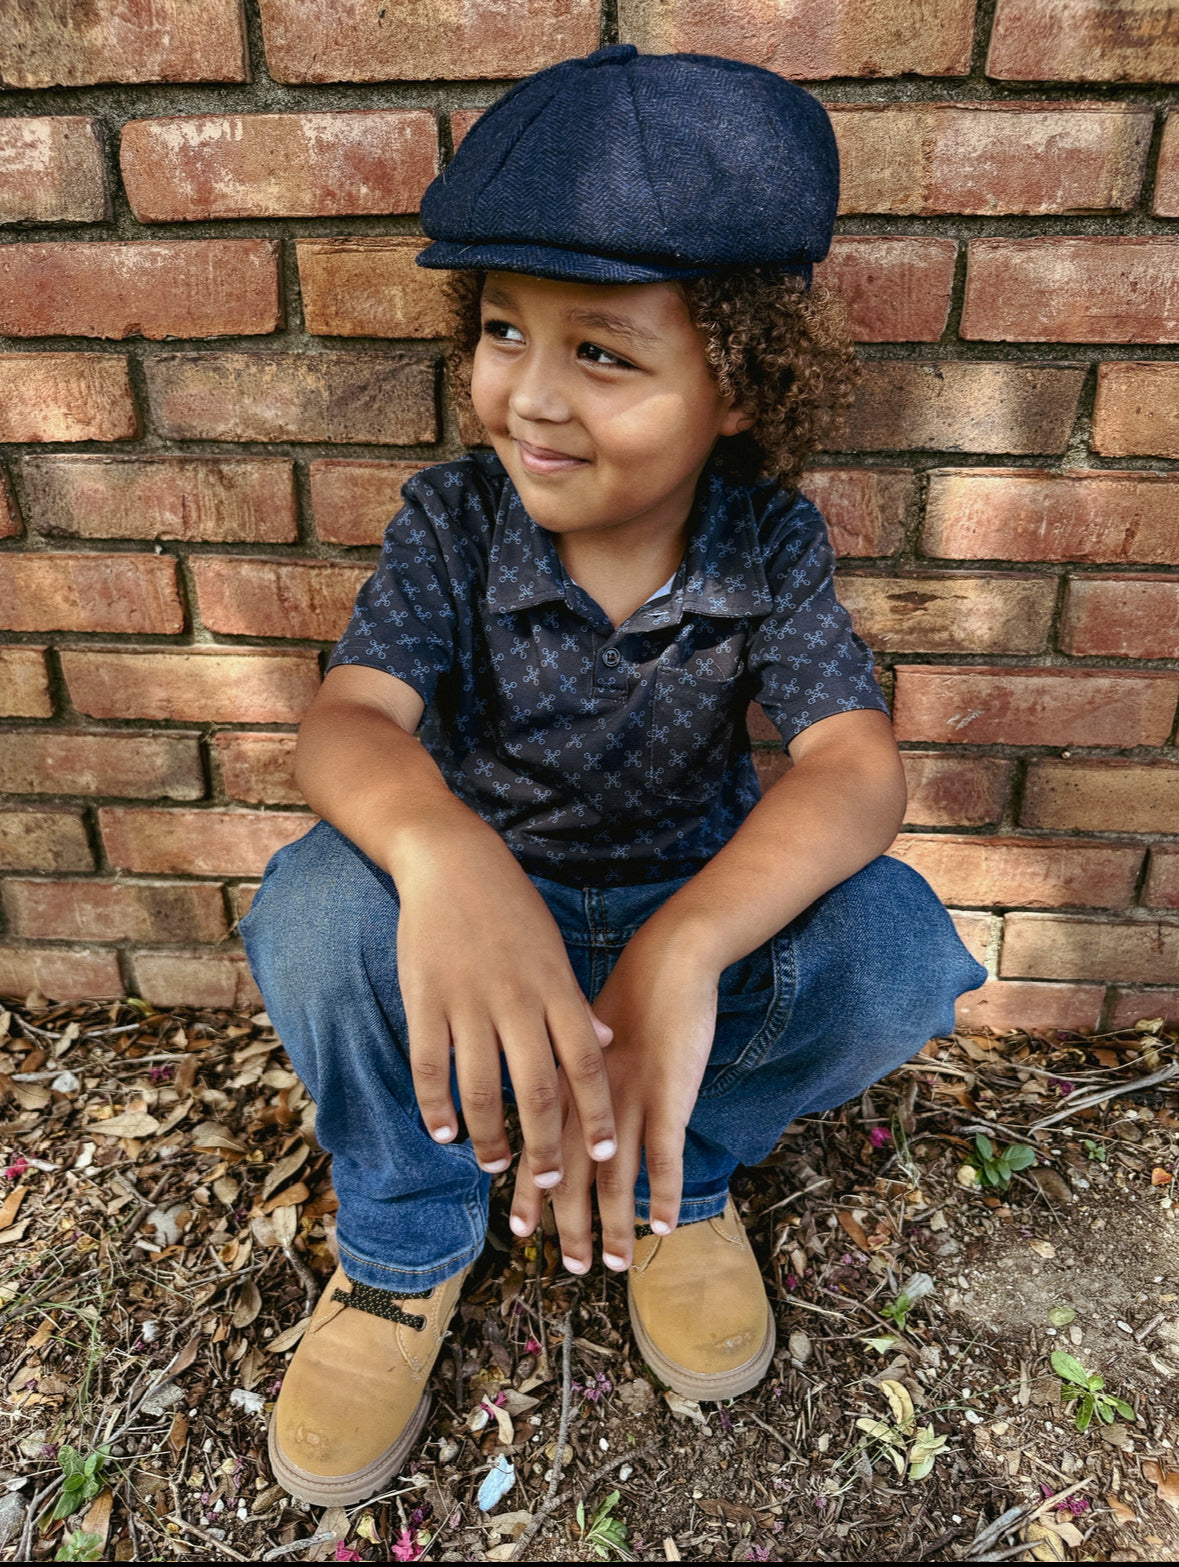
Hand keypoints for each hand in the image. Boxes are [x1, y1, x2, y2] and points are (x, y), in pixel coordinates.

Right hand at [395, 818, 616, 1184]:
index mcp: (554, 988)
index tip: (602, 1156)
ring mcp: (466, 1002)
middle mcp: (515, 1001)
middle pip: (535, 1090)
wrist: (452, 862)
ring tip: (496, 1164)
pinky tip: (444, 1134)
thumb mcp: (554, 951)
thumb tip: (605, 1047)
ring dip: (490, 1137)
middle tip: (552, 1185)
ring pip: (480, 1089)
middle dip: (545, 1146)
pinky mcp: (424, 1000)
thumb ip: (573, 1005)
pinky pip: (429, 1066)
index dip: (594, 1115)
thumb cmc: (511, 908)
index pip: (584, 1065)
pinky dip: (436, 1107)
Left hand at [509, 929, 719, 1270]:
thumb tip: (553, 1101)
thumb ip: (566, 1071)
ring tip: (614, 1264)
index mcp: (564, 1082)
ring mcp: (628, 1098)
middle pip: (571, 1173)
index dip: (530, 1190)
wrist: (668, 958)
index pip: (539, 1145)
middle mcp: (588, 1097)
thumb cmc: (629, 994)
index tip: (518, 1230)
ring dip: (613, 1225)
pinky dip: (663, 1193)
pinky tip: (664, 1225)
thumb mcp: (582, 1033)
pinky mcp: (667, 1093)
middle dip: (569, 1223)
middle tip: (569, 1267)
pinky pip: (663, 1155)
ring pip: (615, 1175)